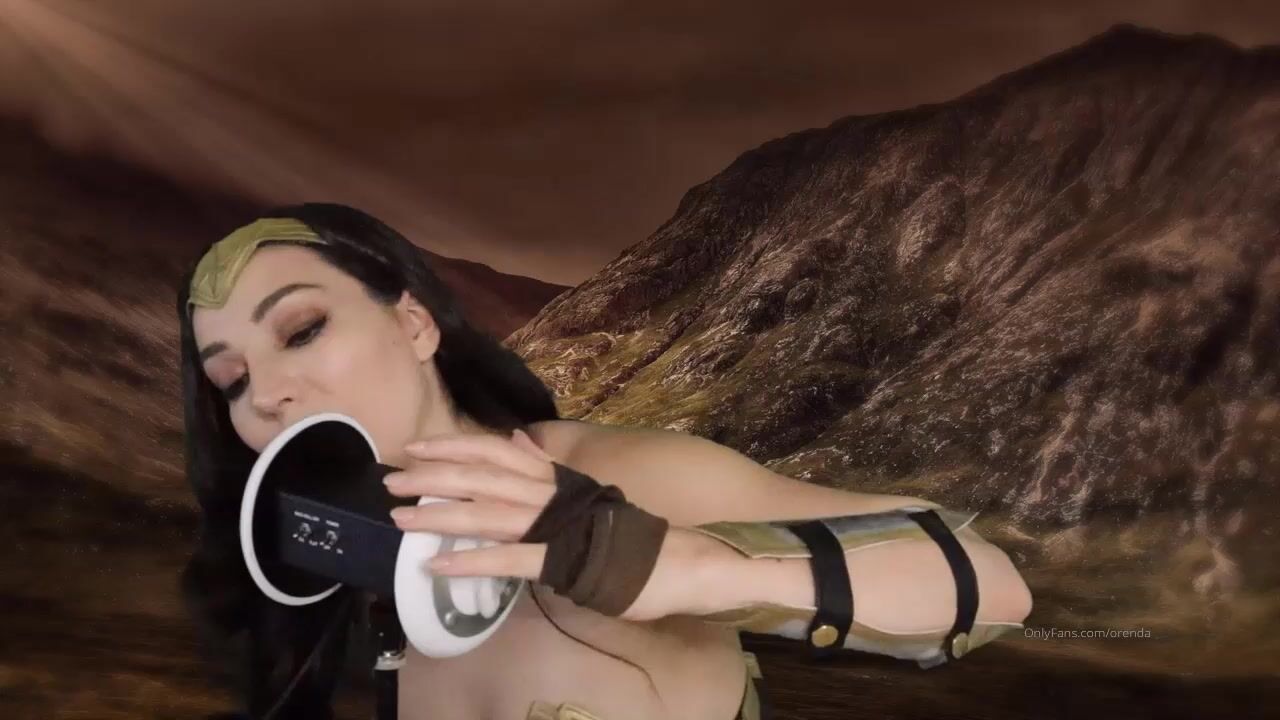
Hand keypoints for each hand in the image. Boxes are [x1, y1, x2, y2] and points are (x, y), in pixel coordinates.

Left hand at [382, 428, 738, 621]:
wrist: (679, 560)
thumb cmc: (631, 534)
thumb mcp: (584, 494)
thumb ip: (550, 473)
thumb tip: (522, 444)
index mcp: (556, 477)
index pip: (497, 452)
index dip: (455, 446)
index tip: (417, 447)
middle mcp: (551, 492)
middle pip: (482, 475)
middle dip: (433, 475)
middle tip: (390, 480)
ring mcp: (555, 525)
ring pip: (487, 512)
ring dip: (439, 514)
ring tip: (399, 518)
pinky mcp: (561, 560)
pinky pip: (508, 560)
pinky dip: (470, 562)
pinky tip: (436, 567)